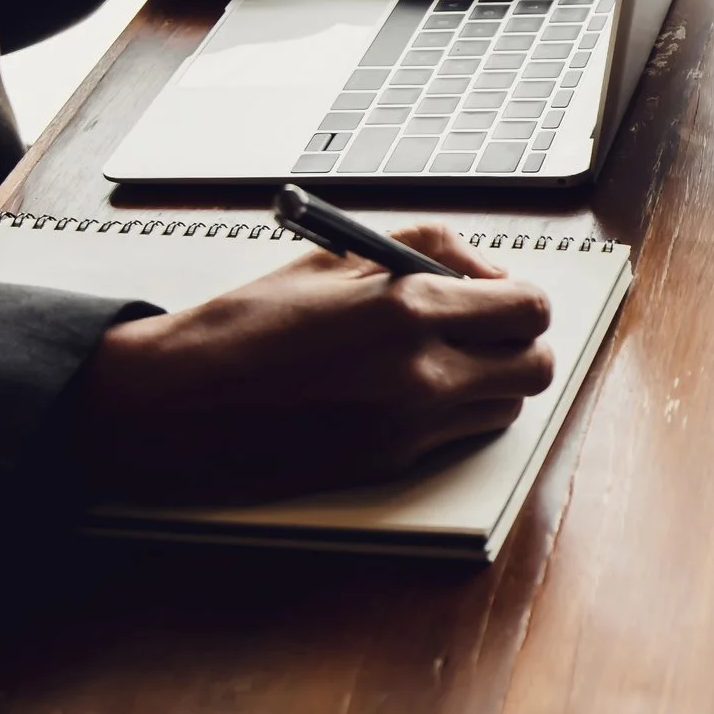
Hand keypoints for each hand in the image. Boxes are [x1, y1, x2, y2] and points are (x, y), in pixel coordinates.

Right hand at [71, 224, 554, 501]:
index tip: (501, 293)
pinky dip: (453, 412)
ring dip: (491, 381)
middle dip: (519, 343)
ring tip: (442, 358)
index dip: (522, 298)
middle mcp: (421, 374)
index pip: (528, 309)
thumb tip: (488, 274)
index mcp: (409, 309)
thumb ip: (431, 249)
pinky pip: (459, 436)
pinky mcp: (390, 464)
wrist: (179, 403)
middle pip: (534, 367)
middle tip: (484, 327)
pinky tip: (409, 389)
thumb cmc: (249, 323)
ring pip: (506, 408)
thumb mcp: (340, 256)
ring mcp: (408, 427)